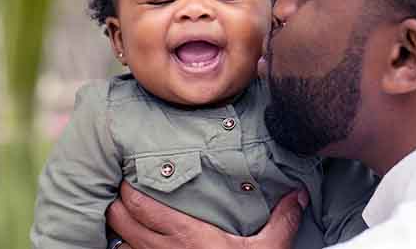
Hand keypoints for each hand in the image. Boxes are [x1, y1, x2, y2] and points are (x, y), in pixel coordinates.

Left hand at [106, 182, 307, 248]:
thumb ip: (282, 220)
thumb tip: (298, 195)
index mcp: (185, 234)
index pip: (140, 204)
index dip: (127, 187)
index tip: (131, 173)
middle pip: (118, 218)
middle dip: (117, 201)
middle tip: (124, 188)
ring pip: (117, 240)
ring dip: (118, 226)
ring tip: (126, 214)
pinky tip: (134, 243)